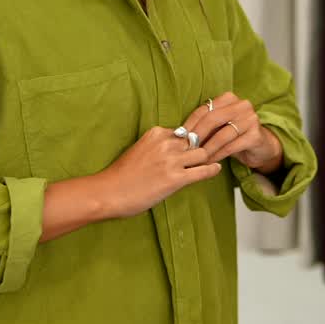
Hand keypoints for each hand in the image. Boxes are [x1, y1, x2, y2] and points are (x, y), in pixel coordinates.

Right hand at [96, 126, 221, 218]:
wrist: (108, 192)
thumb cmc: (121, 175)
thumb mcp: (139, 149)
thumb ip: (157, 146)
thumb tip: (174, 151)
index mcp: (156, 133)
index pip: (183, 131)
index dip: (190, 141)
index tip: (196, 144)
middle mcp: (166, 143)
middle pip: (195, 140)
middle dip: (201, 147)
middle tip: (208, 153)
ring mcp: (172, 160)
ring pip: (203, 153)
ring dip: (206, 159)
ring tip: (210, 163)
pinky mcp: (176, 178)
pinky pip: (203, 171)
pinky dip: (212, 170)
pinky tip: (216, 170)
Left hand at [180, 93, 283, 173]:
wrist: (261, 147)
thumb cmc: (235, 136)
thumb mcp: (219, 127)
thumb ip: (204, 126)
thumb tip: (179, 134)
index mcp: (229, 99)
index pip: (204, 109)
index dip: (190, 123)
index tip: (179, 136)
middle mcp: (242, 105)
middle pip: (212, 119)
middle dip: (197, 135)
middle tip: (186, 148)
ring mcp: (251, 119)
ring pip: (221, 135)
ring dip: (206, 148)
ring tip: (196, 158)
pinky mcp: (255, 135)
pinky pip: (231, 147)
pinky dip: (218, 155)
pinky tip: (209, 162)